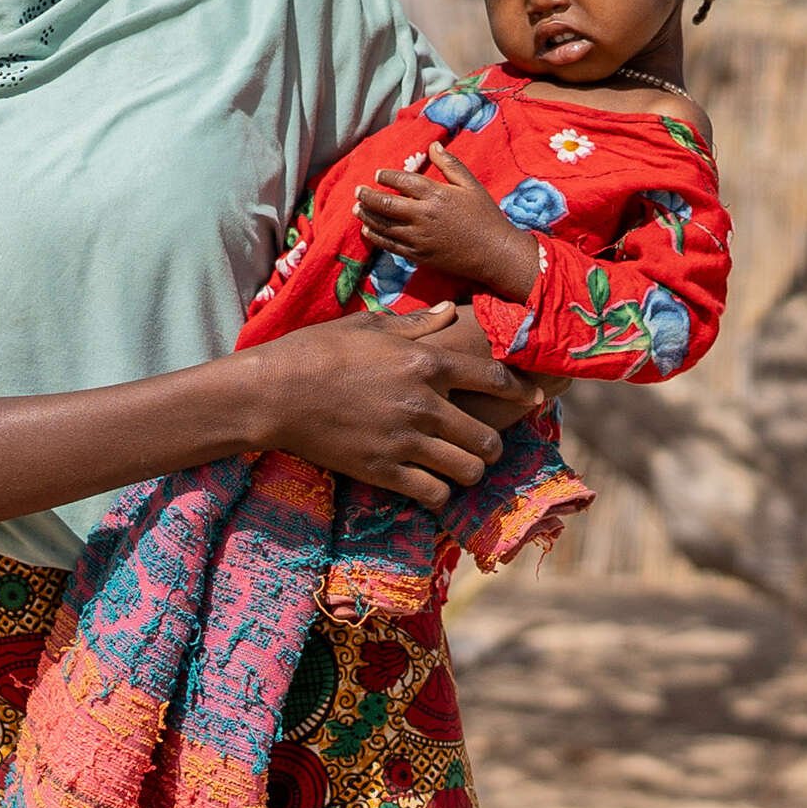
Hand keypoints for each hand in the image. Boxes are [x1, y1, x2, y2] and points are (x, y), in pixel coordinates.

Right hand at [248, 302, 543, 509]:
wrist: (276, 392)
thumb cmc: (318, 350)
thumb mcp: (368, 326)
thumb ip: (416, 324)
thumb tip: (452, 312)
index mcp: (424, 361)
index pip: (494, 377)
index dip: (519, 389)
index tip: (531, 397)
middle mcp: (424, 403)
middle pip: (489, 438)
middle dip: (492, 443)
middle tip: (481, 442)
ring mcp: (406, 441)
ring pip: (469, 471)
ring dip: (468, 470)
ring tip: (457, 464)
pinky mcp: (385, 471)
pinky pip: (435, 495)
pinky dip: (438, 492)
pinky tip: (428, 482)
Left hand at [355, 143, 541, 299]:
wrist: (495, 253)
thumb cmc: (485, 216)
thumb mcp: (471, 185)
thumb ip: (450, 164)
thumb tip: (433, 144)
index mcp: (436, 195)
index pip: (403, 181)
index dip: (386, 177)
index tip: (377, 174)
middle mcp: (423, 216)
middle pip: (386, 204)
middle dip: (368, 196)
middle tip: (358, 191)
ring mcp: (419, 238)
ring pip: (384, 226)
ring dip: (367, 216)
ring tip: (356, 209)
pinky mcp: (419, 255)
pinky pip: (390, 245)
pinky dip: (376, 237)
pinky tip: (367, 230)